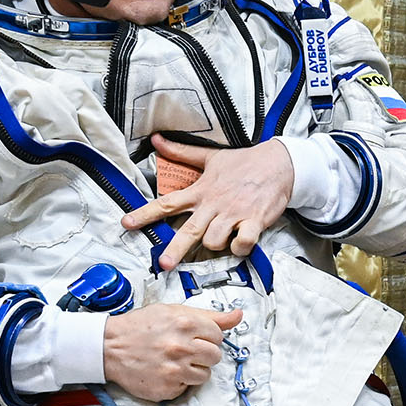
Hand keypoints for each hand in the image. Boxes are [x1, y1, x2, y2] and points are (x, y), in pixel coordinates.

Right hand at [101, 303, 241, 401]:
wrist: (108, 347)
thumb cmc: (140, 327)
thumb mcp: (173, 312)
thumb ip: (209, 315)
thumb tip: (238, 315)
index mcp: (185, 324)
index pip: (218, 336)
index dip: (208, 336)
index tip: (195, 337)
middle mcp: (181, 347)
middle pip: (215, 356)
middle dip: (203, 353)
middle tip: (185, 350)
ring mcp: (174, 370)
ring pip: (205, 376)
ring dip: (193, 370)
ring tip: (174, 361)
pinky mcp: (167, 389)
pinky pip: (187, 388)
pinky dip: (178, 382)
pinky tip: (164, 371)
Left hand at [125, 141, 294, 266]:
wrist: (279, 163)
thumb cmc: (245, 162)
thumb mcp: (210, 156)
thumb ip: (181, 152)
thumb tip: (157, 141)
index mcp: (201, 191)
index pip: (167, 203)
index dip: (145, 214)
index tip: (127, 224)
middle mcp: (214, 204)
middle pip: (189, 230)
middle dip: (175, 249)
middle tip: (164, 264)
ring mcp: (234, 214)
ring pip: (215, 241)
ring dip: (216, 246)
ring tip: (223, 238)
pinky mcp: (254, 221)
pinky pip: (243, 243)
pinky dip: (240, 248)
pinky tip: (241, 244)